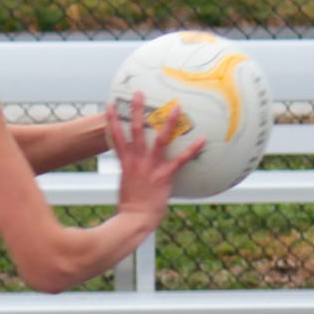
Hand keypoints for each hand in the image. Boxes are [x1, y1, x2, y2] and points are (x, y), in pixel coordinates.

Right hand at [105, 91, 204, 230]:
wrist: (134, 220)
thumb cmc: (130, 207)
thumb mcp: (126, 186)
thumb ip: (131, 174)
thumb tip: (134, 171)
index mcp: (126, 163)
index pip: (116, 137)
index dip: (113, 121)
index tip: (110, 105)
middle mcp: (137, 161)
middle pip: (136, 131)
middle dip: (137, 111)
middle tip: (139, 93)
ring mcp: (151, 167)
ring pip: (160, 140)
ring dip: (168, 123)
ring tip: (177, 107)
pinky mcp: (164, 176)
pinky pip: (180, 160)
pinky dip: (192, 150)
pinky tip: (202, 140)